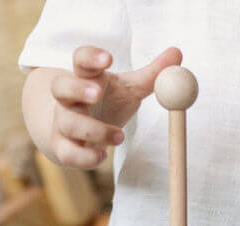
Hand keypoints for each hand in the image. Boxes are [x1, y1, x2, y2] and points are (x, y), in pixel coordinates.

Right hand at [42, 44, 183, 168]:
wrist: (82, 134)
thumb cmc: (107, 105)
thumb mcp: (129, 89)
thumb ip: (152, 74)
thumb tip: (177, 54)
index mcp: (85, 77)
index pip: (80, 59)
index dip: (91, 57)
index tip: (108, 59)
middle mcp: (69, 98)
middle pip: (62, 86)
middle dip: (78, 88)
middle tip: (97, 93)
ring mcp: (62, 123)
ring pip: (67, 123)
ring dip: (93, 130)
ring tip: (120, 136)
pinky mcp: (63, 148)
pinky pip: (68, 154)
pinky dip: (85, 157)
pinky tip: (103, 156)